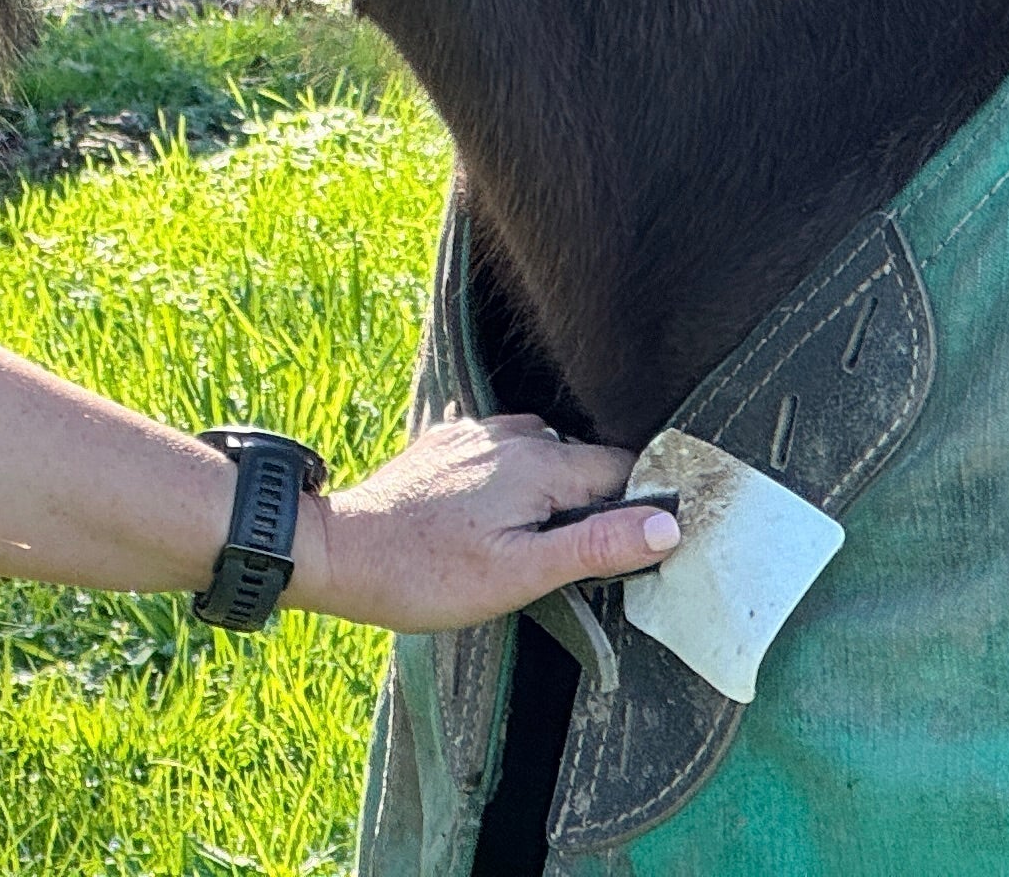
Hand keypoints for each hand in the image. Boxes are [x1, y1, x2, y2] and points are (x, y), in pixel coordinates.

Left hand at [287, 414, 678, 632]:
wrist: (342, 554)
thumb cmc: (429, 574)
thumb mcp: (522, 572)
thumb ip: (596, 545)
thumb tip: (665, 525)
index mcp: (539, 462)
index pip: (622, 468)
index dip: (643, 503)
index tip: (647, 541)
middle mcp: (510, 434)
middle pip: (584, 459)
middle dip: (600, 498)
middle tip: (593, 554)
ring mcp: (475, 434)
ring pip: (544, 454)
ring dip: (557, 488)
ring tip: (547, 541)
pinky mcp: (447, 443)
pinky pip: (505, 452)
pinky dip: (519, 479)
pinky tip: (503, 516)